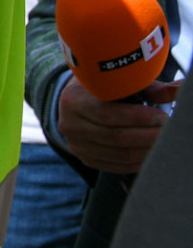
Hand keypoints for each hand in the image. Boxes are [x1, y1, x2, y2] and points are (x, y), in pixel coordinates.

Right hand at [56, 77, 180, 173]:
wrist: (73, 102)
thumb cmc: (99, 89)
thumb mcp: (117, 81)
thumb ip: (147, 87)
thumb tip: (178, 90)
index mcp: (74, 101)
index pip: (108, 114)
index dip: (139, 118)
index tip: (162, 117)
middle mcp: (70, 125)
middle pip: (116, 137)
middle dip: (148, 135)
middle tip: (168, 130)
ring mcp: (76, 145)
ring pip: (120, 154)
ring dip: (147, 150)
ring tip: (162, 141)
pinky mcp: (85, 159)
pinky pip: (117, 166)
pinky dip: (138, 162)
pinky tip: (151, 152)